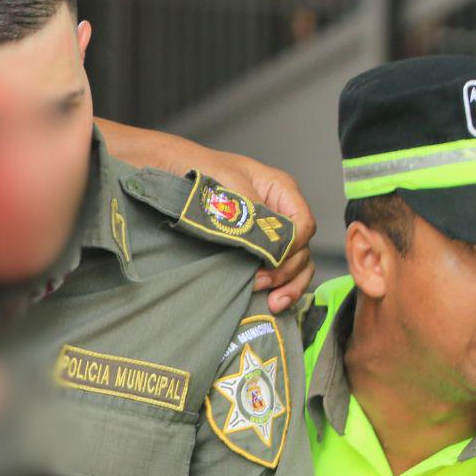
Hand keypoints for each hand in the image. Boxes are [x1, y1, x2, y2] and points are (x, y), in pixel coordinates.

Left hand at [93, 119, 315, 313]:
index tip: (269, 262)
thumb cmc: (199, 171)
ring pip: (296, 263)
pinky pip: (278, 270)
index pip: (302, 225)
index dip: (291, 247)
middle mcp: (280, 212)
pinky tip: (269, 302)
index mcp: (280, 191)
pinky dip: (279, 286)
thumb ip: (251, 212)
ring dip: (289, 285)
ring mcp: (270, 232)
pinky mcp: (255, 249)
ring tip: (273, 304)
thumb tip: (268, 242)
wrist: (172, 172)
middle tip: (260, 284)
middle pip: (302, 249)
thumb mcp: (227, 184)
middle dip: (287, 271)